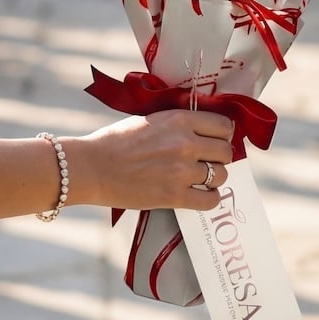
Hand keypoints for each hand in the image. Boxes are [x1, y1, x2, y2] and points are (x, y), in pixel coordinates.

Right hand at [70, 110, 234, 211]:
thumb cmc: (116, 141)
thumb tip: (203, 131)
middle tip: (210, 160)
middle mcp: (185, 144)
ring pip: (221, 176)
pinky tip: (202, 194)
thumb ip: (179, 124)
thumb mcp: (151, 119)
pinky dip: (210, 198)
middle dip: (220, 156)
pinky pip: (210, 200)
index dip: (223, 134)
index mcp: (179, 120)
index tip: (217, 139)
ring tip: (203, 178)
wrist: (92, 166)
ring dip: (215, 177)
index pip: (224, 125)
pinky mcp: (174, 196)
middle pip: (226, 151)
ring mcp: (181, 171)